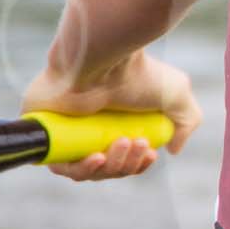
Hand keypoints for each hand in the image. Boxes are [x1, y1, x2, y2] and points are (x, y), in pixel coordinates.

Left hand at [22, 52, 203, 181]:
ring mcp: (64, 131)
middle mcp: (89, 127)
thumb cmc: (139, 73)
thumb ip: (186, 122)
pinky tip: (97, 158)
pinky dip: (80, 169)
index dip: (138, 164)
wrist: (103, 58)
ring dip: (110, 167)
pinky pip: (59, 166)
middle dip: (127, 164)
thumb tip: (171, 150)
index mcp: (115, 121)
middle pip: (108, 167)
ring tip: (122, 142)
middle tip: (136, 141)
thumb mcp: (178, 96)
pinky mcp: (43, 133)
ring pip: (86, 170)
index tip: (150, 153)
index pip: (124, 158)